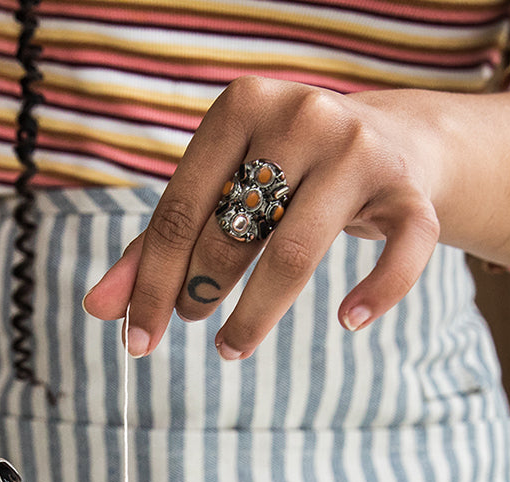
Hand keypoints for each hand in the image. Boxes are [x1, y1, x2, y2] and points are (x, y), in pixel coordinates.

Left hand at [83, 76, 446, 359]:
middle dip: (200, 290)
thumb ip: (156, 246)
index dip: (151, 283)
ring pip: (296, 252)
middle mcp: (302, 117)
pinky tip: (348, 322)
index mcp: (241, 108)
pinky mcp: (411, 189)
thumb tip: (98, 309)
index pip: (180, 211)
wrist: (394, 139)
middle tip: (192, 318)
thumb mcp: (218, 192)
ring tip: (231, 346)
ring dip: (256, 315)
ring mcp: (361, 151)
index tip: (135, 339)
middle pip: (233, 231)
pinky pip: (400, 252)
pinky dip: (376, 293)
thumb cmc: (283, 175)